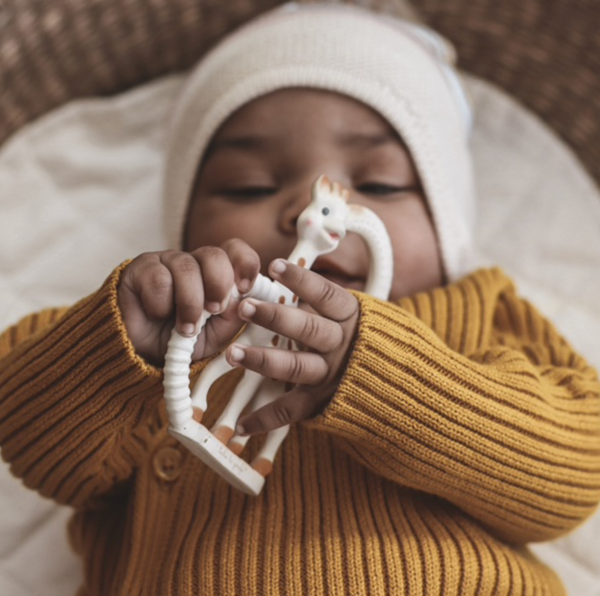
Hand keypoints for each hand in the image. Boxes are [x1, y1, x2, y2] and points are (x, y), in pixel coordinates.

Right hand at [118, 239, 259, 363]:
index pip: (235, 250)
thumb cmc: (186, 339)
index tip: (245, 288)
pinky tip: (157, 314)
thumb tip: (244, 295)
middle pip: (214, 255)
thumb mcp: (218, 333)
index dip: (244, 263)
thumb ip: (235, 314)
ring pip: (186, 268)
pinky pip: (159, 280)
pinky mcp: (141, 268)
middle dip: (219, 284)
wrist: (144, 353)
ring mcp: (167, 261)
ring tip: (186, 328)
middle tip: (214, 310)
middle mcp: (194, 262)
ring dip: (190, 303)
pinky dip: (162, 304)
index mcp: (216, 272)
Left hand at [227, 259, 359, 434]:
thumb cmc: (362, 338)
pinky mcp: (321, 401)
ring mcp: (331, 375)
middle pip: (307, 329)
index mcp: (349, 316)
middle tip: (244, 306)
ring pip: (296, 367)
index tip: (274, 265)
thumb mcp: (351, 314)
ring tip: (232, 353)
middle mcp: (340, 344)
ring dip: (262, 360)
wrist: (399, 384)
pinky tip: (240, 424)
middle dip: (274, 317)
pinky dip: (265, 418)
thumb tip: (281, 271)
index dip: (301, 280)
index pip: (325, 294)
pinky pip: (291, 410)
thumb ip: (321, 300)